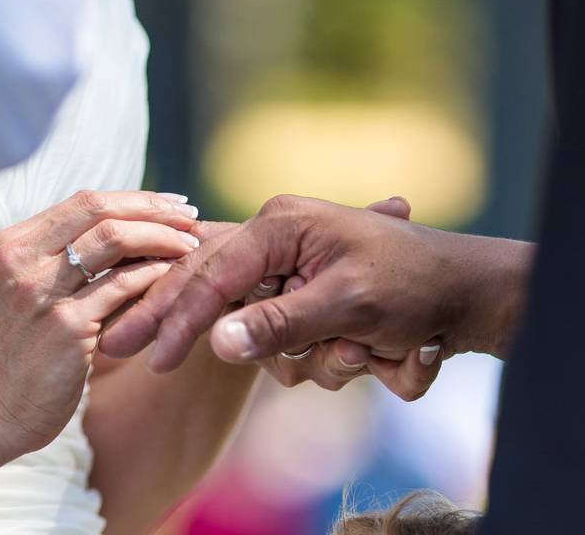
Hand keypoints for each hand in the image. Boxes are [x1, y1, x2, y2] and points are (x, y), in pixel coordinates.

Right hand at [0, 190, 199, 458]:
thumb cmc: (17, 354)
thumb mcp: (27, 291)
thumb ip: (63, 258)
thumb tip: (129, 228)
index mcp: (14, 244)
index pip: (86, 201)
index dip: (138, 199)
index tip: (174, 205)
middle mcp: (22, 259)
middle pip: (101, 210)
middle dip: (156, 209)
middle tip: (192, 218)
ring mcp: (42, 291)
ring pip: (114, 240)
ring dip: (162, 238)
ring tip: (191, 246)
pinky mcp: (66, 327)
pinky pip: (122, 286)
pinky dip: (154, 275)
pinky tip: (176, 278)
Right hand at [98, 193, 529, 388]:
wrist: (466, 290)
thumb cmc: (413, 282)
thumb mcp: (348, 304)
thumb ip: (280, 323)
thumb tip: (217, 344)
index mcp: (283, 225)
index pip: (213, 274)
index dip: (178, 317)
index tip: (148, 356)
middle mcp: (281, 242)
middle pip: (210, 290)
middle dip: (182, 325)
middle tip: (118, 346)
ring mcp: (294, 273)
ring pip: (262, 332)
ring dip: (309, 358)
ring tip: (366, 349)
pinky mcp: (308, 300)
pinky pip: (291, 341)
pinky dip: (324, 357)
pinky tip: (372, 350)